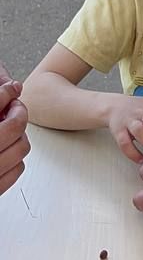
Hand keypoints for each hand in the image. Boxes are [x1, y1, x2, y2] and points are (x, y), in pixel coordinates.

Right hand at [0, 62, 29, 195]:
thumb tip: (11, 88)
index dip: (7, 94)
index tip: (11, 89)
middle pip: (15, 127)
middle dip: (17, 113)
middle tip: (11, 108)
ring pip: (21, 149)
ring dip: (18, 136)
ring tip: (7, 130)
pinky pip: (18, 170)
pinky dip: (15, 158)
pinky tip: (4, 152)